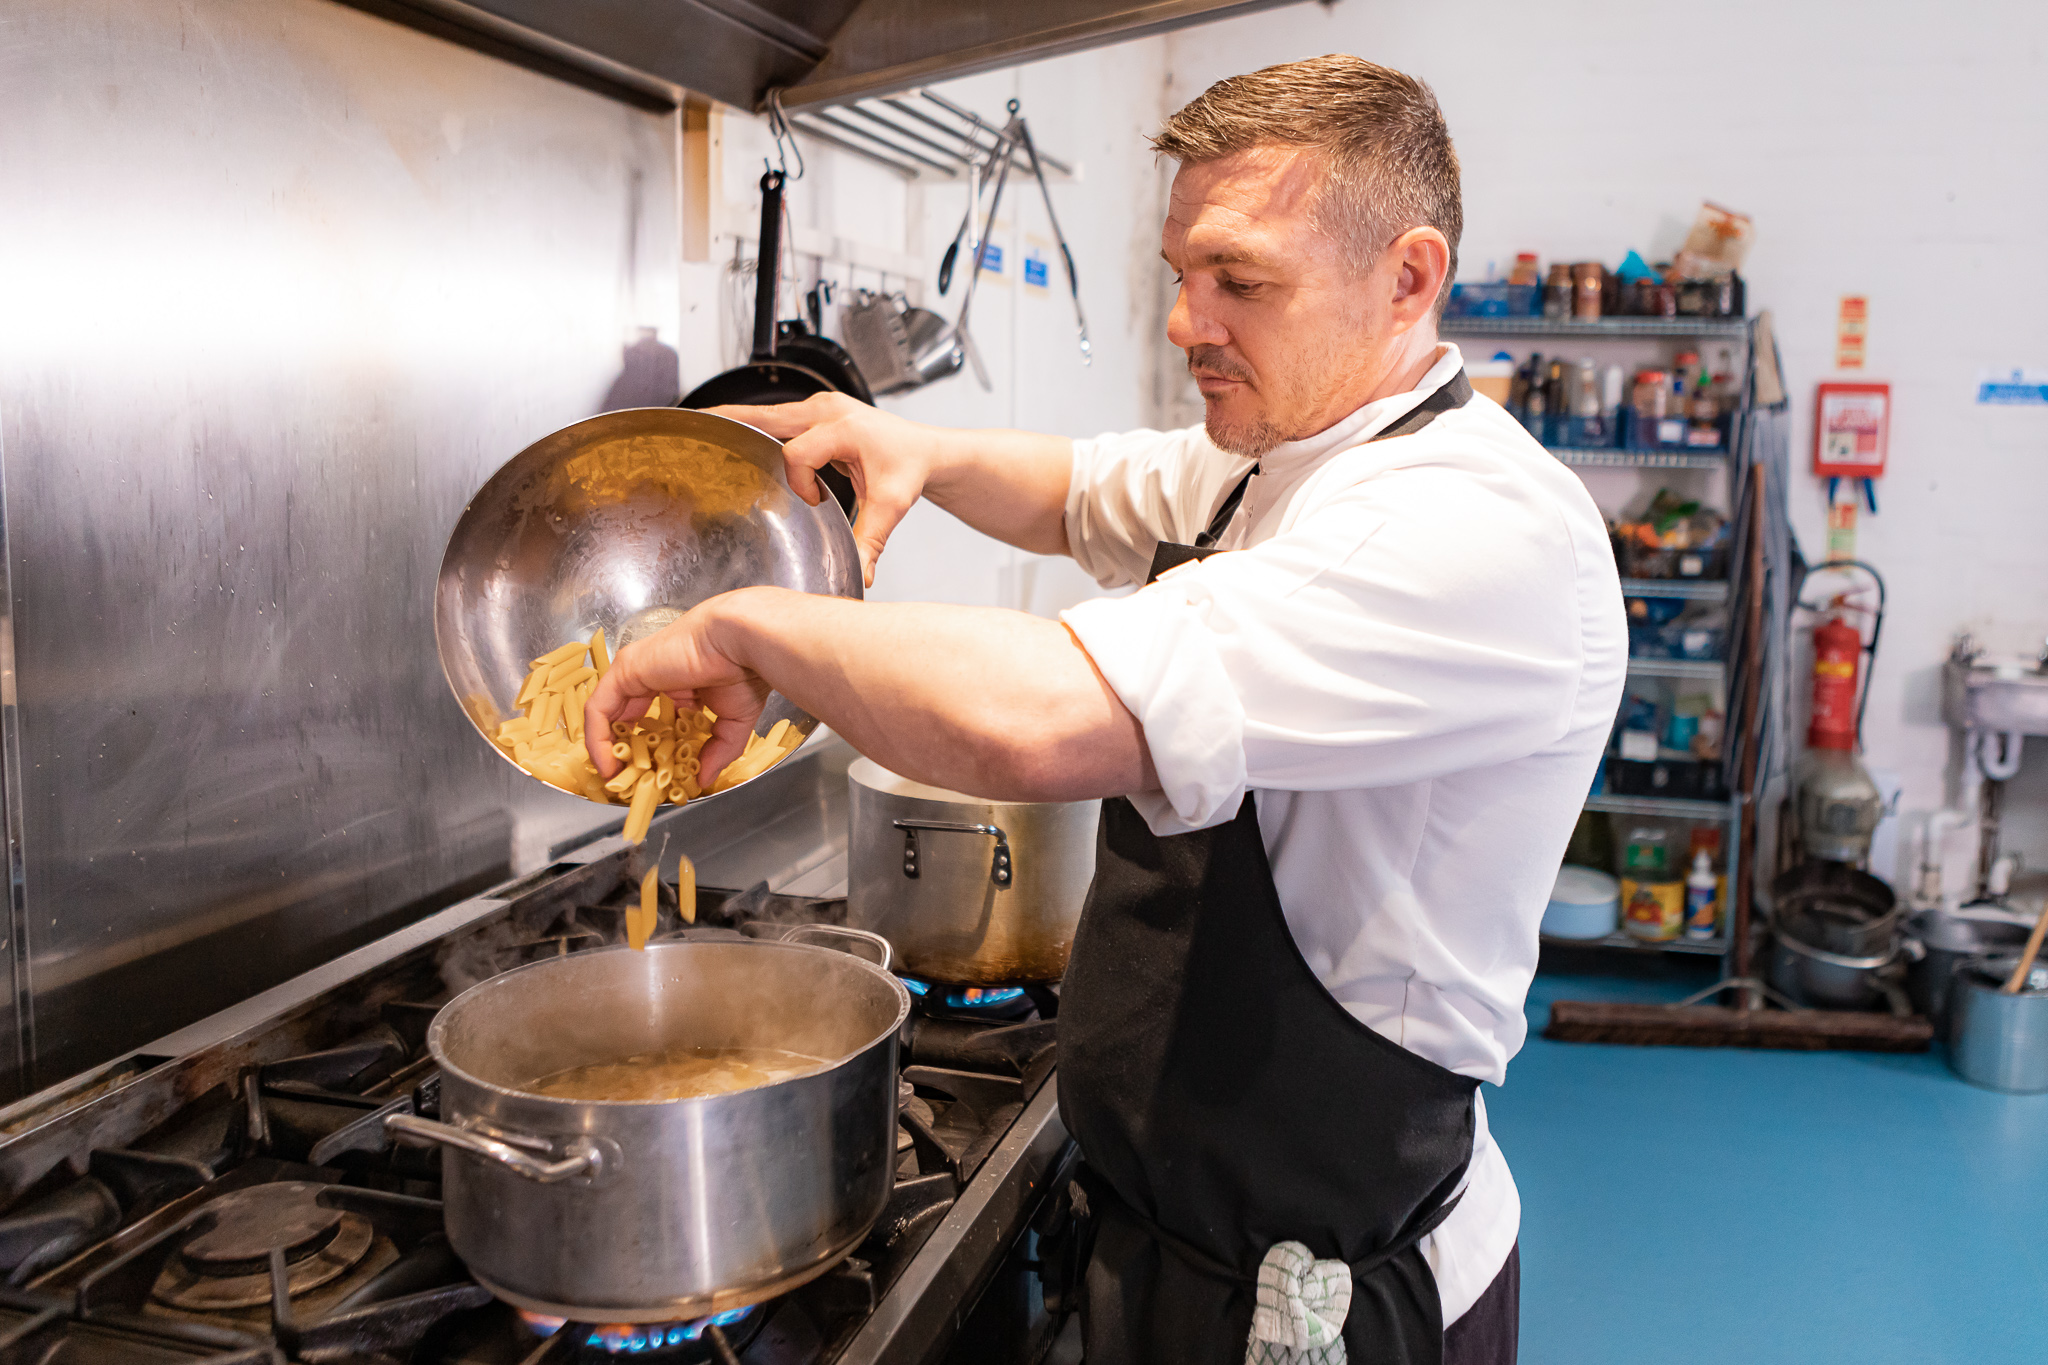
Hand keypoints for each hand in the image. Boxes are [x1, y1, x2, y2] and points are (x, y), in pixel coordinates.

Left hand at [583, 596, 769, 788]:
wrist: (740, 643)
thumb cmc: (744, 670)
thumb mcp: (734, 722)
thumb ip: (719, 750)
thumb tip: (705, 779)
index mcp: (679, 684)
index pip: (653, 719)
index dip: (649, 749)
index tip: (650, 776)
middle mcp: (653, 676)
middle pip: (627, 718)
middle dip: (624, 751)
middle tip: (627, 782)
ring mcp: (636, 672)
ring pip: (608, 714)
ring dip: (606, 748)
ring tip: (613, 779)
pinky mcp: (623, 672)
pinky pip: (598, 710)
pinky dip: (597, 740)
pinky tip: (607, 765)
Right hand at [706, 394, 943, 586]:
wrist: (925, 451)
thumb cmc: (909, 469)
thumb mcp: (892, 507)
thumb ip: (871, 541)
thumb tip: (860, 575)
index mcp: (844, 429)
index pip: (799, 454)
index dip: (801, 483)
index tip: (818, 499)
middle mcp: (828, 410)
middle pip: (767, 415)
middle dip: (733, 423)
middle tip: (699, 426)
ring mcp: (820, 406)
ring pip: (768, 410)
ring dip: (740, 420)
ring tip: (706, 425)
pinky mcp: (817, 411)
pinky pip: (777, 415)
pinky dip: (755, 422)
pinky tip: (734, 427)